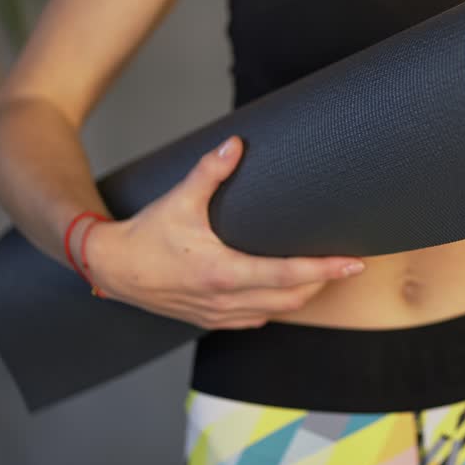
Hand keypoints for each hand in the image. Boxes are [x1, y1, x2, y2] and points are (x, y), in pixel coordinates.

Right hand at [82, 135, 363, 328]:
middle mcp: (226, 300)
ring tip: (323, 273)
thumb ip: (209, 172)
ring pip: (278, 312)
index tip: (353, 263)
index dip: (325, 270)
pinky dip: (278, 306)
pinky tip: (285, 289)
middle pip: (293, 298)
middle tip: (345, 263)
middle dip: (323, 282)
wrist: (111, 269)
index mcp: (224, 273)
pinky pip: (257, 319)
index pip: (288, 275)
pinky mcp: (212, 320)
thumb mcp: (178, 200)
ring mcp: (220, 314)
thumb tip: (235, 144)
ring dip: (303, 296)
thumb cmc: (146, 236)